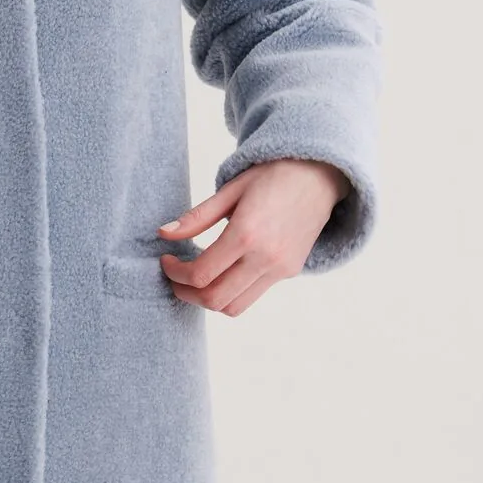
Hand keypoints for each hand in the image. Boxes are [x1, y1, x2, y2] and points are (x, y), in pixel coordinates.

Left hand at [155, 158, 351, 315]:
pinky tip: (221, 271)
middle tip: (175, 277)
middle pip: (215, 300)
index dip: (175, 273)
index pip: (201, 274)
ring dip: (208, 299)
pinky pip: (253, 296)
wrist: (318, 175)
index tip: (167, 260)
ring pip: (234, 307)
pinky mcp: (290, 272)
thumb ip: (196, 217)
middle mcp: (266, 258)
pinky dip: (231, 292)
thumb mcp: (230, 190)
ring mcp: (281, 269)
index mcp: (246, 234)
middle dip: (186, 293)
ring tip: (196, 278)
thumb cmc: (271, 176)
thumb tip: (163, 234)